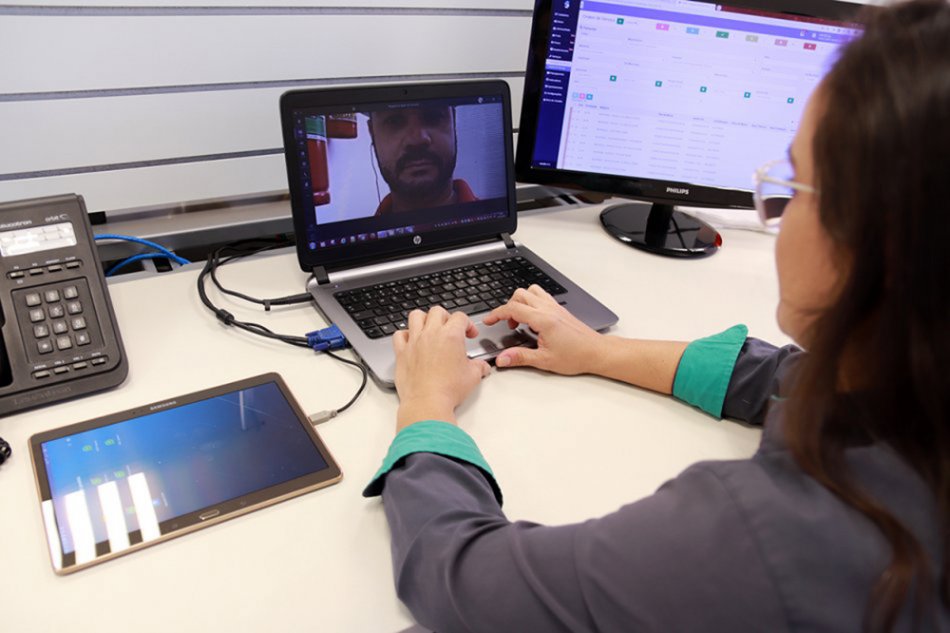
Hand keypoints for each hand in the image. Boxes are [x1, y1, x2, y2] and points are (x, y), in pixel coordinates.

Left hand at [392, 307, 490, 430]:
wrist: (427, 402)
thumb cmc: (448, 390)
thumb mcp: (473, 377)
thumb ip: (479, 367)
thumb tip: (482, 367)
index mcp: (450, 336)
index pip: (460, 317)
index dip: (468, 324)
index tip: (469, 334)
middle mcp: (431, 334)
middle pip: (437, 311)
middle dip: (446, 317)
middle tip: (450, 329)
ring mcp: (414, 342)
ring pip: (416, 316)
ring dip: (424, 319)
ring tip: (429, 328)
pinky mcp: (402, 353)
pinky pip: (399, 335)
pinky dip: (405, 335)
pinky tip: (411, 341)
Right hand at [482, 285, 605, 374]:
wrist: (596, 352)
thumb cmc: (576, 356)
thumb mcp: (545, 360)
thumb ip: (520, 358)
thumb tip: (502, 359)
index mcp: (543, 320)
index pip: (513, 308)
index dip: (497, 314)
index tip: (489, 321)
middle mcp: (549, 309)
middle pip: (519, 295)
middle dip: (508, 308)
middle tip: (507, 325)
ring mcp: (555, 307)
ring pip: (531, 292)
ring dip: (520, 302)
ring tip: (519, 320)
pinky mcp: (559, 309)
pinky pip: (541, 296)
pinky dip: (531, 302)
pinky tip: (532, 318)